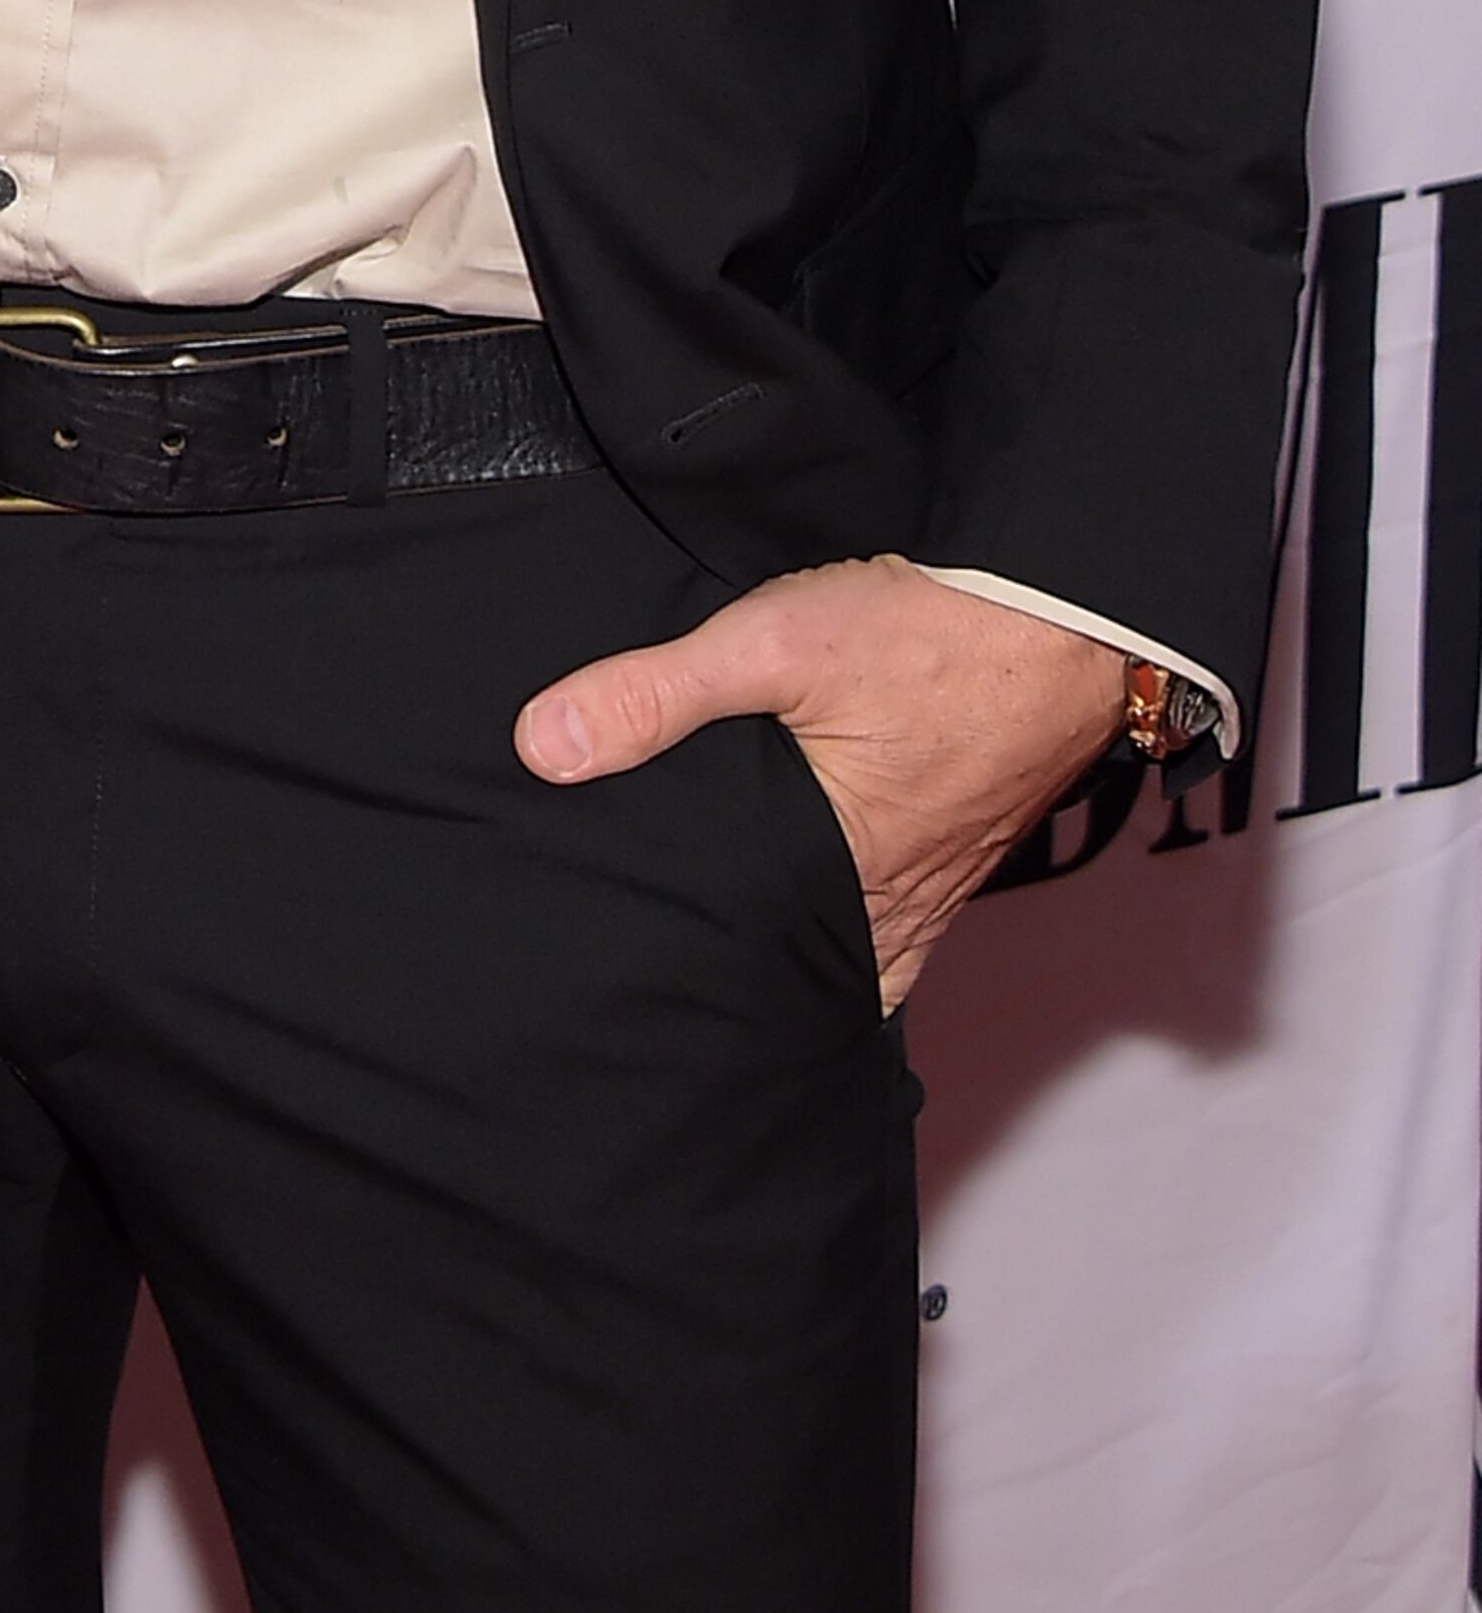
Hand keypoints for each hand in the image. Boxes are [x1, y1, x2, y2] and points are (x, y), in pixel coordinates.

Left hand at [514, 556, 1125, 1007]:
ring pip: (862, 951)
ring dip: (806, 958)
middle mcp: (905, 901)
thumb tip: (545, 748)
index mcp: (852, 878)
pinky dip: (860, 923)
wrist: (1069, 607)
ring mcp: (942, 879)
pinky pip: (905, 914)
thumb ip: (658, 695)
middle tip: (669, 994)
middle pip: (814, 975)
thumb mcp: (774, 642)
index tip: (642, 1005)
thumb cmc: (933, 631)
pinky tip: (817, 906)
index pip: (765, 978)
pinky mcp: (967, 842)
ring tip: (727, 963)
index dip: (706, 994)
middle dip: (750, 987)